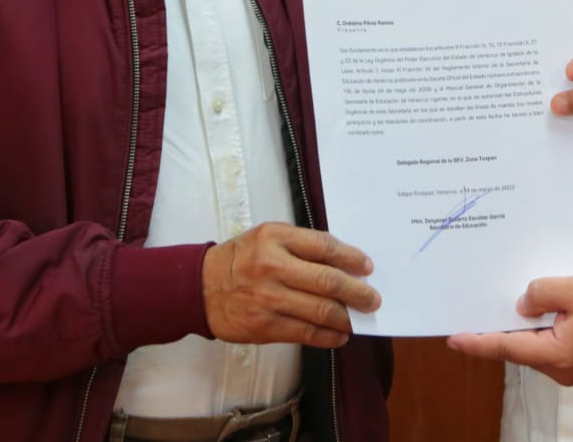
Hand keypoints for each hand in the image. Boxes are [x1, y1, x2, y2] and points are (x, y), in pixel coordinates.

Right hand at [202, 222, 380, 347]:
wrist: (199, 288)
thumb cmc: (239, 259)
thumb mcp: (267, 237)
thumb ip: (300, 245)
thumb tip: (341, 263)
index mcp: (275, 238)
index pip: (324, 246)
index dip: (351, 258)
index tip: (367, 267)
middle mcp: (273, 266)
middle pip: (328, 281)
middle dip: (357, 292)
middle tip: (373, 299)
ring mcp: (269, 298)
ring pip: (321, 310)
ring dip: (346, 317)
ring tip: (358, 319)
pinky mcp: (265, 326)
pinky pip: (306, 333)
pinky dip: (328, 336)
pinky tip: (339, 335)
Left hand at [447, 271, 572, 384]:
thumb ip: (540, 294)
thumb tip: (521, 305)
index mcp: (557, 357)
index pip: (506, 349)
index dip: (477, 343)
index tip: (452, 338)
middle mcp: (563, 370)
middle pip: (521, 348)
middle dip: (500, 328)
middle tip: (476, 307)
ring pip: (539, 345)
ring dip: (525, 326)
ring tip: (505, 302)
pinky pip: (556, 343)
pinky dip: (544, 327)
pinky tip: (539, 308)